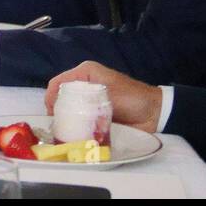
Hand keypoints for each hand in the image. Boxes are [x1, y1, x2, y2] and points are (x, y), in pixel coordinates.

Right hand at [45, 61, 161, 133]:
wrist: (155, 113)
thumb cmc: (133, 99)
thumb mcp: (108, 96)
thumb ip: (88, 102)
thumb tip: (68, 114)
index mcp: (85, 73)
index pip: (58, 82)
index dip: (50, 97)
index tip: (52, 113)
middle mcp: (84, 84)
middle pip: (61, 95)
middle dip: (57, 109)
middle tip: (58, 124)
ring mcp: (89, 98)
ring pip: (69, 108)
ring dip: (68, 118)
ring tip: (66, 130)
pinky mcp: (95, 111)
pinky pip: (80, 117)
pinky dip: (77, 124)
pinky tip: (77, 132)